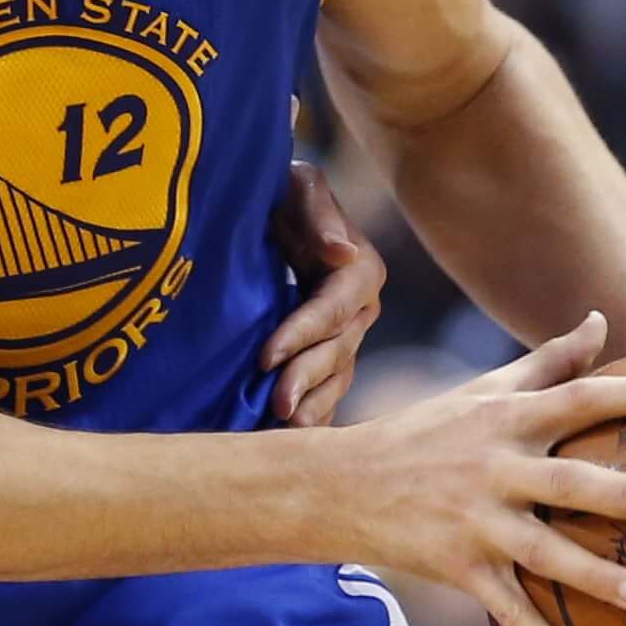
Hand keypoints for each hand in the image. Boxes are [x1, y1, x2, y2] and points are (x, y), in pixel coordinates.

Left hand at [264, 161, 385, 426]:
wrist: (273, 210)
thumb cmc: (283, 192)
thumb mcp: (298, 186)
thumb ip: (317, 212)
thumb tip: (339, 253)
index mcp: (359, 271)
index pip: (331, 310)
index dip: (300, 333)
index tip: (264, 357)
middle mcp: (361, 308)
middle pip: (335, 351)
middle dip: (305, 379)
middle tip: (276, 406)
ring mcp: (349, 335)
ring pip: (336, 377)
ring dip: (314, 405)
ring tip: (287, 431)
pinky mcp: (331, 353)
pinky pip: (328, 389)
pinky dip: (313, 413)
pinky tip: (292, 440)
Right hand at [339, 313, 625, 625]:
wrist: (340, 484)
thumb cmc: (424, 432)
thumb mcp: (481, 391)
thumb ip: (549, 362)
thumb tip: (602, 321)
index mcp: (505, 420)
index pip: (578, 400)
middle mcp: (494, 468)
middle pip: (568, 480)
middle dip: (623, 494)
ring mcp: (475, 522)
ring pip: (542, 551)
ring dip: (591, 575)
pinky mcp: (459, 567)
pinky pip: (507, 609)